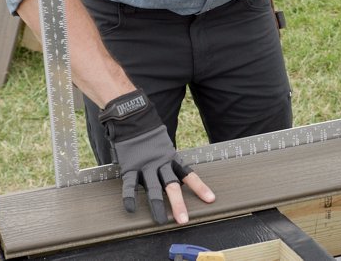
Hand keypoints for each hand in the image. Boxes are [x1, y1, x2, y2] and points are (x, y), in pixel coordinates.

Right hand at [99, 89, 214, 224]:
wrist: (133, 119)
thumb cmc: (150, 136)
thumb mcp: (165, 147)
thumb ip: (169, 162)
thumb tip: (178, 177)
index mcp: (172, 159)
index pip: (189, 175)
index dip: (200, 187)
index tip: (210, 199)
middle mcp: (161, 164)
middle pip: (172, 186)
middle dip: (179, 203)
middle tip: (184, 220)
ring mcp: (145, 166)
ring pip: (153, 188)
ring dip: (158, 205)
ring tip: (161, 221)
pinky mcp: (130, 167)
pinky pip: (130, 185)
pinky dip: (130, 197)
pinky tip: (131, 209)